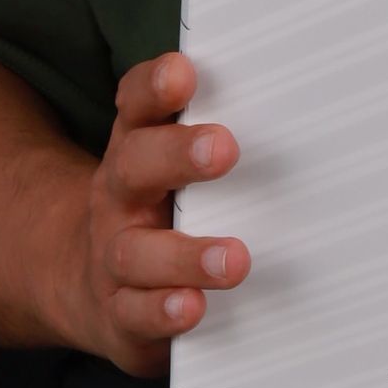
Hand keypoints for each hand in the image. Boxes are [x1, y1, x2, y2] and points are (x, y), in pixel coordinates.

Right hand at [52, 51, 251, 378]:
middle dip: (177, 155)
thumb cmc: (156, 210)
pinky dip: (164, 312)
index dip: (154, 87)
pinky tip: (192, 308)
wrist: (88, 285)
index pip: (137, 107)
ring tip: (234, 258)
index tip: (183, 73)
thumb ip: (212, 134)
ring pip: (136, 251)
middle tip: (223, 148)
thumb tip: (299, 99)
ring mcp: (114, 257)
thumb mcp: (171, 166)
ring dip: (187, 255)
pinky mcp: (120, 313)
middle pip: (135, 166)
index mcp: (137, 149)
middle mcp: (120, 197)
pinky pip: (136, 314)